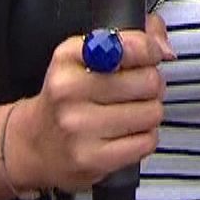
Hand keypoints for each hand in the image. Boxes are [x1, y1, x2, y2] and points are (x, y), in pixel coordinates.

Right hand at [16, 15, 175, 192]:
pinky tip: (125, 135)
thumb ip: (132, 40)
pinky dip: (144, 138)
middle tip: (136, 91)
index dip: (150, 51)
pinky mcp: (91, 159)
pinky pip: (146, 142)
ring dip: (148, 113)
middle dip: (151, 86)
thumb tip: (164, 49)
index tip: (149, 57)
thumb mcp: (85, 56)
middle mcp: (69, 90)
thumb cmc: (68, 96)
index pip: (132, 46)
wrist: (34, 144)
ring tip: (128, 114)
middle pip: (148, 81)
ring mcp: (79, 127)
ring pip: (151, 113)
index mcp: (69, 57)